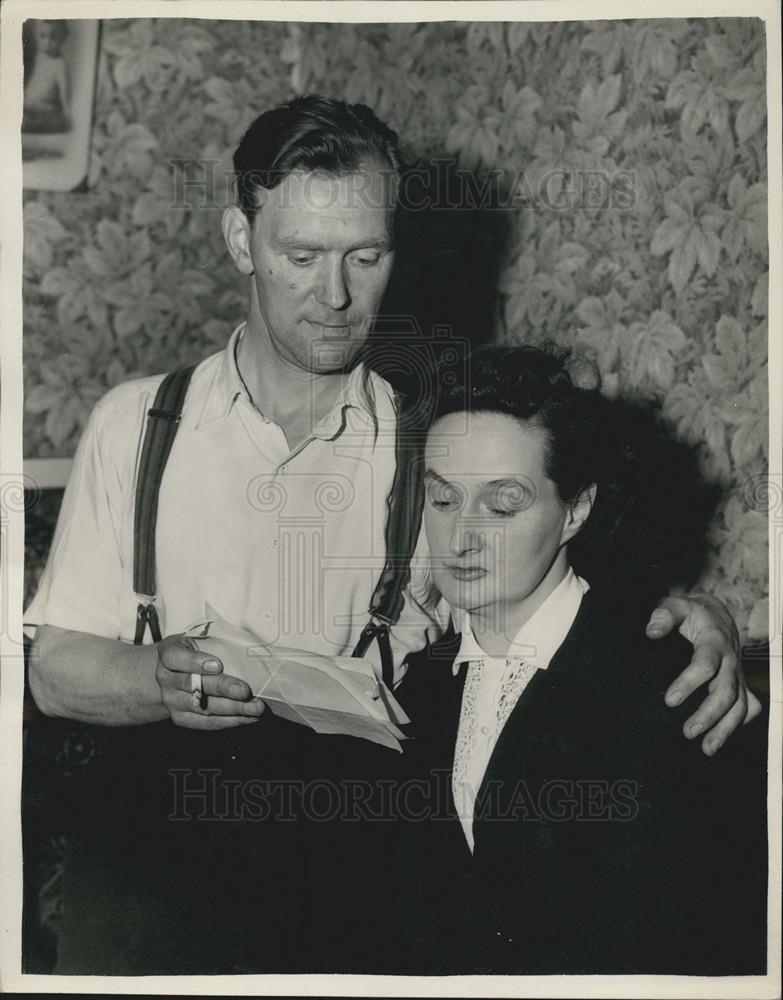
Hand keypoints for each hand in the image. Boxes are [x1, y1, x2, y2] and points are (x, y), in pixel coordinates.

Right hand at [155, 634, 265, 729]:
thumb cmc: (195, 650)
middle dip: (222, 688)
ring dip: (232, 709)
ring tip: (255, 707)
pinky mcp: (181, 718)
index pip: (175, 658)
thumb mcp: (199, 637)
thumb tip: (250, 641)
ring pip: (203, 708)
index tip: (217, 665)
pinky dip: (231, 721)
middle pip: (193, 686)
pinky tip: (249, 717)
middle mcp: (166, 679)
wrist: (173, 673)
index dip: (195, 662)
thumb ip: (217, 640)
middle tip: (245, 690)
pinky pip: (206, 723)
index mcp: (168, 653)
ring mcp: (172, 701)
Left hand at [645, 593, 761, 755]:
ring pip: (740, 705)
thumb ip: (664, 616)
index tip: (670, 700)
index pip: (705, 664)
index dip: (689, 682)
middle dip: (708, 714)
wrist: (716, 615)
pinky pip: (747, 708)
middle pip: (726, 691)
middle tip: (688, 732)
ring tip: (706, 748)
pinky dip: (737, 725)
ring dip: (725, 729)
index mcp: (714, 641)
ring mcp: (737, 675)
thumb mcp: (677, 606)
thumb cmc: (692, 614)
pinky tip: (719, 740)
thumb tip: (651, 632)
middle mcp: (730, 661)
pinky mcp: (740, 685)